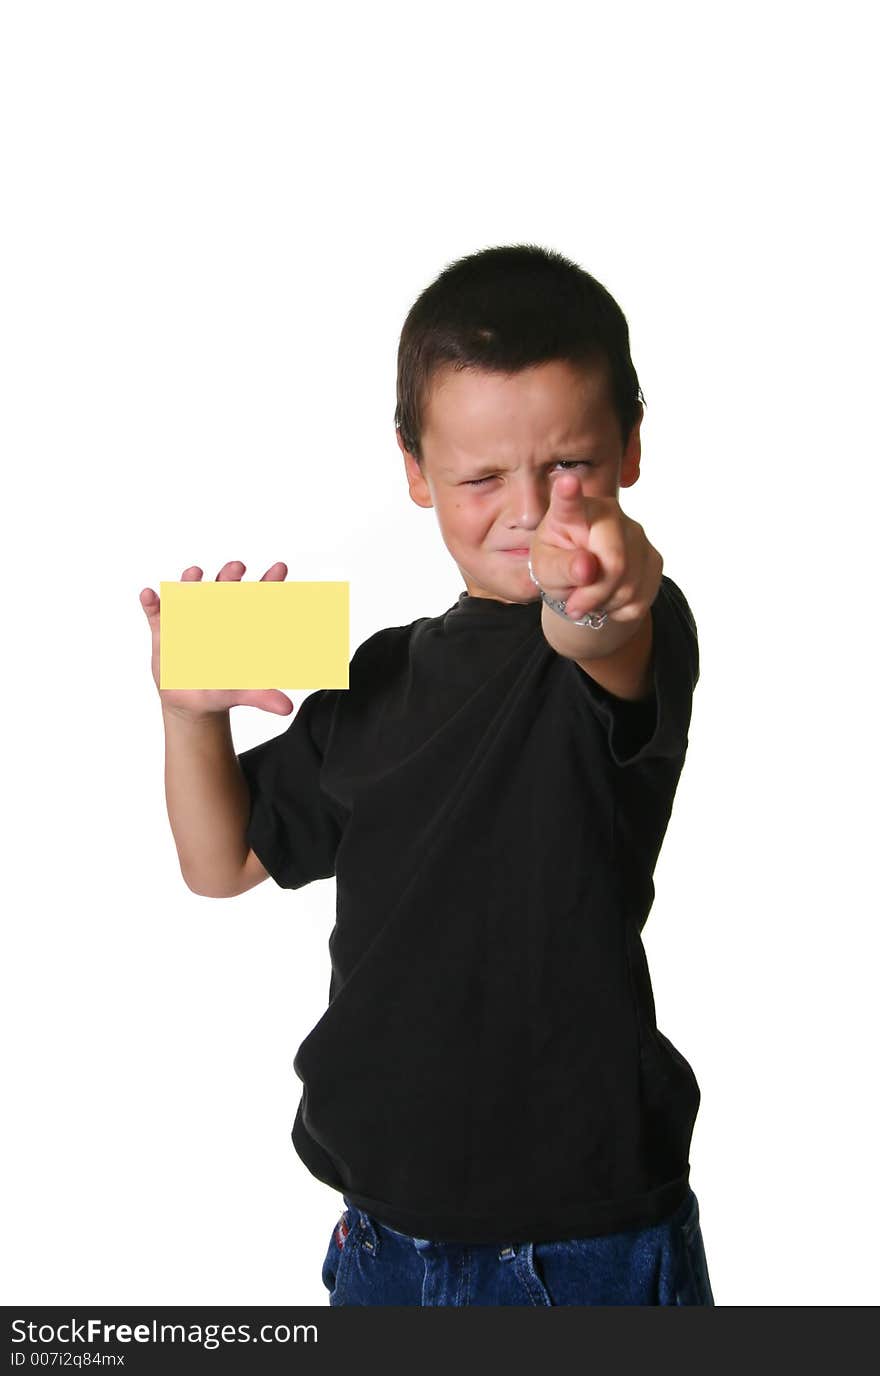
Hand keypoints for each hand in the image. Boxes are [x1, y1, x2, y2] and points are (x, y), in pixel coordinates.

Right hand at [138, 560, 294, 719]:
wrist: (190, 699)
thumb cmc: (221, 688)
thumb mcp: (241, 692)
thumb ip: (262, 695)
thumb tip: (286, 708)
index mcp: (237, 625)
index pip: (256, 600)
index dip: (269, 583)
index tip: (280, 568)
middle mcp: (213, 614)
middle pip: (222, 590)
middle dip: (229, 577)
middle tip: (237, 567)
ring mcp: (186, 619)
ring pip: (188, 594)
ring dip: (190, 583)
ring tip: (194, 573)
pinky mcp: (163, 630)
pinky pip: (156, 614)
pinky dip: (152, 604)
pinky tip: (150, 596)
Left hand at [529, 473, 662, 623]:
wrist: (582, 581)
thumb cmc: (557, 566)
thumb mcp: (545, 570)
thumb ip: (561, 569)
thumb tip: (587, 568)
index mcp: (573, 512)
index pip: (570, 503)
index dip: (569, 493)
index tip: (566, 481)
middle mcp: (611, 514)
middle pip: (615, 562)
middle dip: (594, 594)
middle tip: (574, 606)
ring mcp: (637, 534)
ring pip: (630, 585)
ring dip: (605, 604)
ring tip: (589, 599)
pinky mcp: (654, 558)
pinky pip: (641, 598)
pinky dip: (620, 610)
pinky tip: (608, 599)